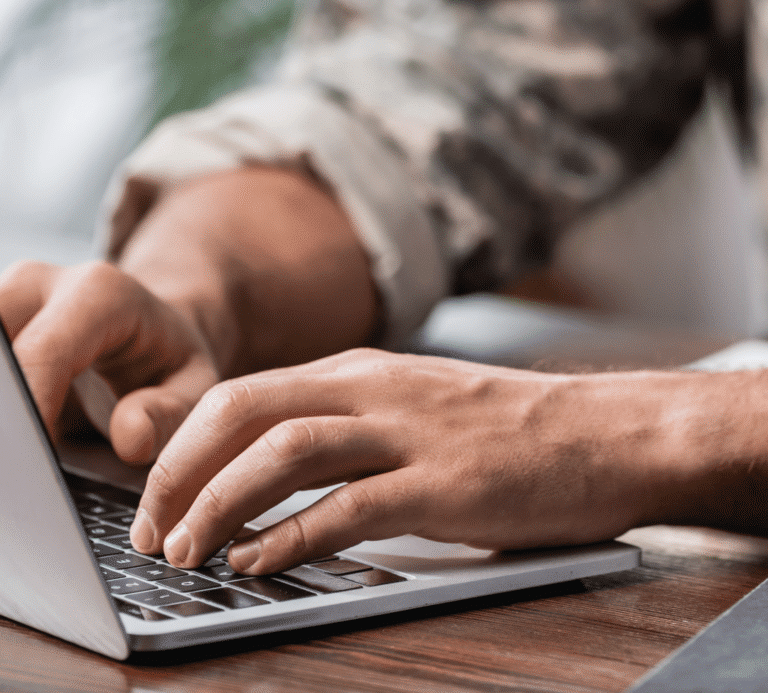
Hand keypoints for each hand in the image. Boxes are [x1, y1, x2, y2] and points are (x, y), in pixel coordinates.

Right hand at [0, 260, 218, 461]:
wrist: (153, 325)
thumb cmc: (168, 358)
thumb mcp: (193, 386)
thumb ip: (168, 413)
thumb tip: (129, 438)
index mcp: (103, 294)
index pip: (44, 351)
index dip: (31, 407)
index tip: (33, 462)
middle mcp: (48, 281)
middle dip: (7, 402)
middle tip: (21, 458)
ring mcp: (13, 293)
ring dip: (3, 399)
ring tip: (22, 447)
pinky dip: (2, 392)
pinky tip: (15, 426)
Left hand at [131, 348, 684, 573]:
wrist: (605, 432)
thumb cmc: (507, 428)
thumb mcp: (412, 403)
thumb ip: (346, 420)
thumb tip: (268, 463)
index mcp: (361, 371)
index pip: (243, 394)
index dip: (185, 446)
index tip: (157, 494)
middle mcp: (375, 390)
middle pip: (245, 411)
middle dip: (181, 470)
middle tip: (152, 527)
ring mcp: (409, 433)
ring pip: (283, 453)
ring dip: (220, 502)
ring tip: (188, 550)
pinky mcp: (444, 484)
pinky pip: (347, 509)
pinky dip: (290, 538)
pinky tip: (260, 565)